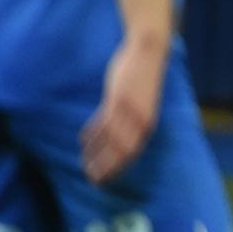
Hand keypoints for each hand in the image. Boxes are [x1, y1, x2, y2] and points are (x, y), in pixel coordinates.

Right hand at [82, 33, 168, 183]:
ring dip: (96, 154)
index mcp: (148, 123)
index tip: (106, 179)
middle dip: (107, 168)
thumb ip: (132, 120)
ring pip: (111, 140)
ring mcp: (129, 110)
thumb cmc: (144, 78)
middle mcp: (141, 120)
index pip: (133, 153)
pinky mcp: (118, 99)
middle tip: (92, 180)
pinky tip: (83, 141)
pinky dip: (93, 133)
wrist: (148, 52)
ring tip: (84, 165)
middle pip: (123, 152)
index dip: (119, 167)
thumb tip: (119, 135)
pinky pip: (103, 121)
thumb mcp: (142, 104)